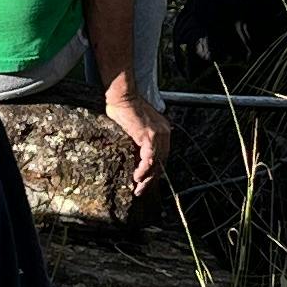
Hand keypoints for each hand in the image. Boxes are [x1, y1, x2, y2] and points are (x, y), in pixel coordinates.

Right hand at [105, 81, 169, 198]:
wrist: (122, 96)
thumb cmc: (123, 108)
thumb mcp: (134, 125)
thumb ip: (137, 136)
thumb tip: (132, 149)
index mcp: (162, 130)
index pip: (162, 155)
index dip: (154, 170)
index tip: (145, 181)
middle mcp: (164, 133)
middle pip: (161, 162)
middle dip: (151, 179)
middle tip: (140, 191)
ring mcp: (159, 134)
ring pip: (156, 163)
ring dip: (147, 178)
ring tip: (138, 189)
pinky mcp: (150, 136)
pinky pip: (149, 158)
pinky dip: (143, 170)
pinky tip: (137, 177)